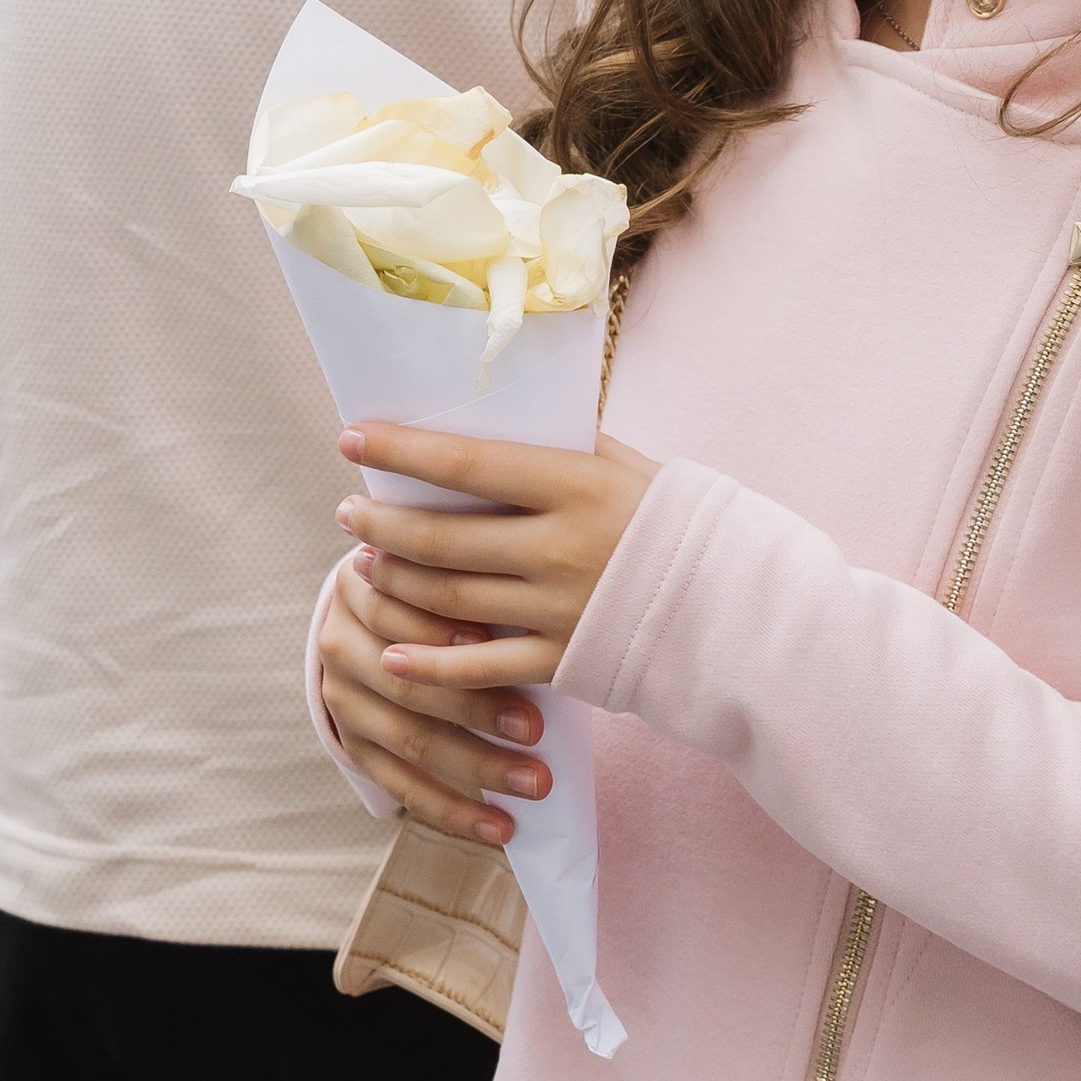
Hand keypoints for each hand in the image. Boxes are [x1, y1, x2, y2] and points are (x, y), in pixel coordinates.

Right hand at [315, 557, 549, 845]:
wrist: (377, 617)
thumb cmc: (433, 586)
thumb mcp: (440, 568)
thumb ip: (468, 582)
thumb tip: (528, 609)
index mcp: (360, 584)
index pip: (404, 611)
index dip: (454, 635)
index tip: (511, 651)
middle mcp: (337, 641)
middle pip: (407, 683)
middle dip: (476, 709)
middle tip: (536, 730)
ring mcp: (340, 698)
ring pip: (409, 740)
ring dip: (477, 766)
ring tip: (534, 783)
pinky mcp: (351, 744)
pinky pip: (401, 786)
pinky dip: (452, 809)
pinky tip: (497, 826)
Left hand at [333, 422, 658, 689]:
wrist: (732, 601)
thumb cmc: (669, 518)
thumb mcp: (622, 463)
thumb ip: (560, 444)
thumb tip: (496, 414)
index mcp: (573, 483)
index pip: (466, 462)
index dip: (401, 450)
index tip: (352, 439)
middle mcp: (558, 545)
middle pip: (444, 537)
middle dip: (384, 522)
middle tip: (348, 510)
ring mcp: (557, 607)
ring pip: (450, 597)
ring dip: (396, 579)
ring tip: (366, 561)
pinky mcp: (561, 658)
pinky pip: (480, 666)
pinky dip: (428, 666)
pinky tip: (390, 657)